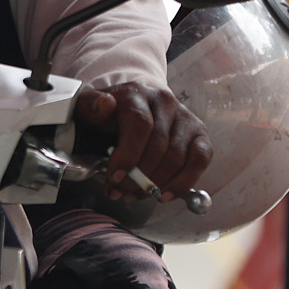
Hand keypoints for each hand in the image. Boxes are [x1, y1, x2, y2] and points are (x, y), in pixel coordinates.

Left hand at [75, 83, 211, 199]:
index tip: (115, 177)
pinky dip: (183, 182)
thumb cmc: (109, 115)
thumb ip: (89, 106)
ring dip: (156, 184)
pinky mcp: (199, 134)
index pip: (140, 124)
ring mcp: (185, 117)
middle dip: (138, 177)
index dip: (129, 155)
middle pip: (158, 146)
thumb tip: (105, 105)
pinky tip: (165, 195)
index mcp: (137, 93)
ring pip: (177, 158)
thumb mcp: (89, 108)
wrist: (133, 107)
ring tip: (136, 194)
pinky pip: (199, 160)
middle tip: (121, 192)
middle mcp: (165, 102)